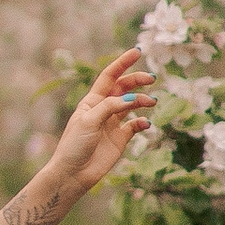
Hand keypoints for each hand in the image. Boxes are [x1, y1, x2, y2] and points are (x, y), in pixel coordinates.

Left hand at [52, 45, 156, 194]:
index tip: (137, 51)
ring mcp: (112, 124)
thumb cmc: (75, 145)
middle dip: (137, 80)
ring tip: (151, 102)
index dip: (123, 63)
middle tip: (151, 78)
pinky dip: (142, 121)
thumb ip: (110, 107)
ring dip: (142, 100)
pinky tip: (145, 123)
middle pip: (123, 88)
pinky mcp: (120, 139)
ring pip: (132, 105)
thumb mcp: (89, 121)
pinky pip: (135, 125)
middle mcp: (103, 109)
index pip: (109, 76)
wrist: (73, 174)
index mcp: (92, 101)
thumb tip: (131, 98)